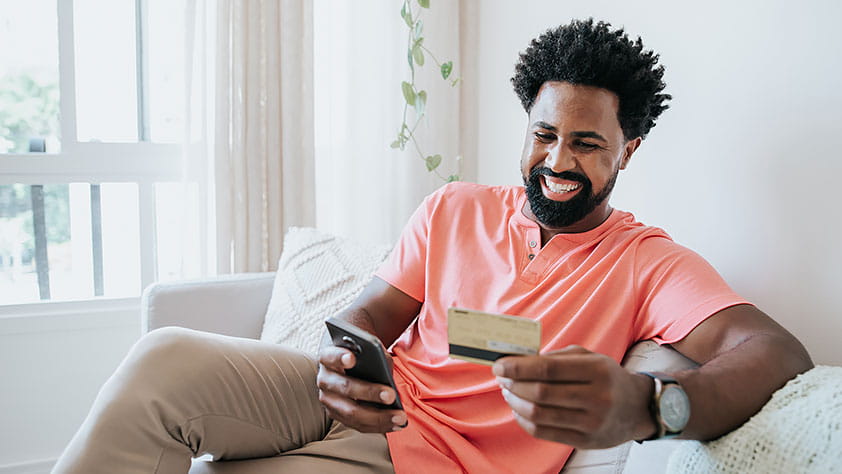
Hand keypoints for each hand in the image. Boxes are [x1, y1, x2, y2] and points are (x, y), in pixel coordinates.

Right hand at [317, 344, 406, 432]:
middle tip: (391, 395)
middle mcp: (324, 379)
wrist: (346, 366)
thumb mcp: (366, 349)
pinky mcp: (337, 416)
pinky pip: (358, 425)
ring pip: (351, 413)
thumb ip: (375, 356)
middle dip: (369, 392)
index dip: (340, 357)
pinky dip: (379, 426)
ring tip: (400, 417)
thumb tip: (386, 373)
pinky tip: (397, 424)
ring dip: (378, 417)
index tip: (352, 359)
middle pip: (345, 388)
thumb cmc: (361, 355)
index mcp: (327, 356)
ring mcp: (329, 400)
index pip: (330, 356)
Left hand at [492, 345, 654, 447]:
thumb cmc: (606, 377)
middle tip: (502, 378)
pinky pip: (544, 432)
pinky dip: (524, 420)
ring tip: (509, 392)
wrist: (637, 408)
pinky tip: (519, 410)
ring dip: (516, 402)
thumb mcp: (588, 357)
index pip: (548, 368)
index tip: (499, 364)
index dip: (518, 367)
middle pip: (540, 392)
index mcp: (597, 370)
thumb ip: (555, 357)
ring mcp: (592, 422)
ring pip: (539, 414)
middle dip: (514, 384)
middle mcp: (597, 397)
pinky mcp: (585, 441)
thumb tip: (518, 361)